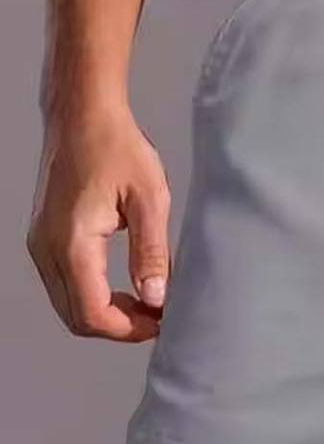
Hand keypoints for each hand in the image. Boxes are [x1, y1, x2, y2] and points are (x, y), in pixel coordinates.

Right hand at [26, 103, 169, 341]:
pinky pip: (64, 285)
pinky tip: (124, 288)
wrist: (82, 114)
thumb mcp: (150, 200)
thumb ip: (152, 253)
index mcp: (73, 242)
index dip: (129, 329)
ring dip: (106, 313)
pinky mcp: (45, 238)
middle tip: (157, 316)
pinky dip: (93, 296)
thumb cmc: (116, 147)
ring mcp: (41, 243)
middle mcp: (47, 248)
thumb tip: (156, 297)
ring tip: (147, 303)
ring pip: (68, 305)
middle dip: (119, 326)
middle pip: (76, 318)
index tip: (161, 322)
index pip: (93, 313)